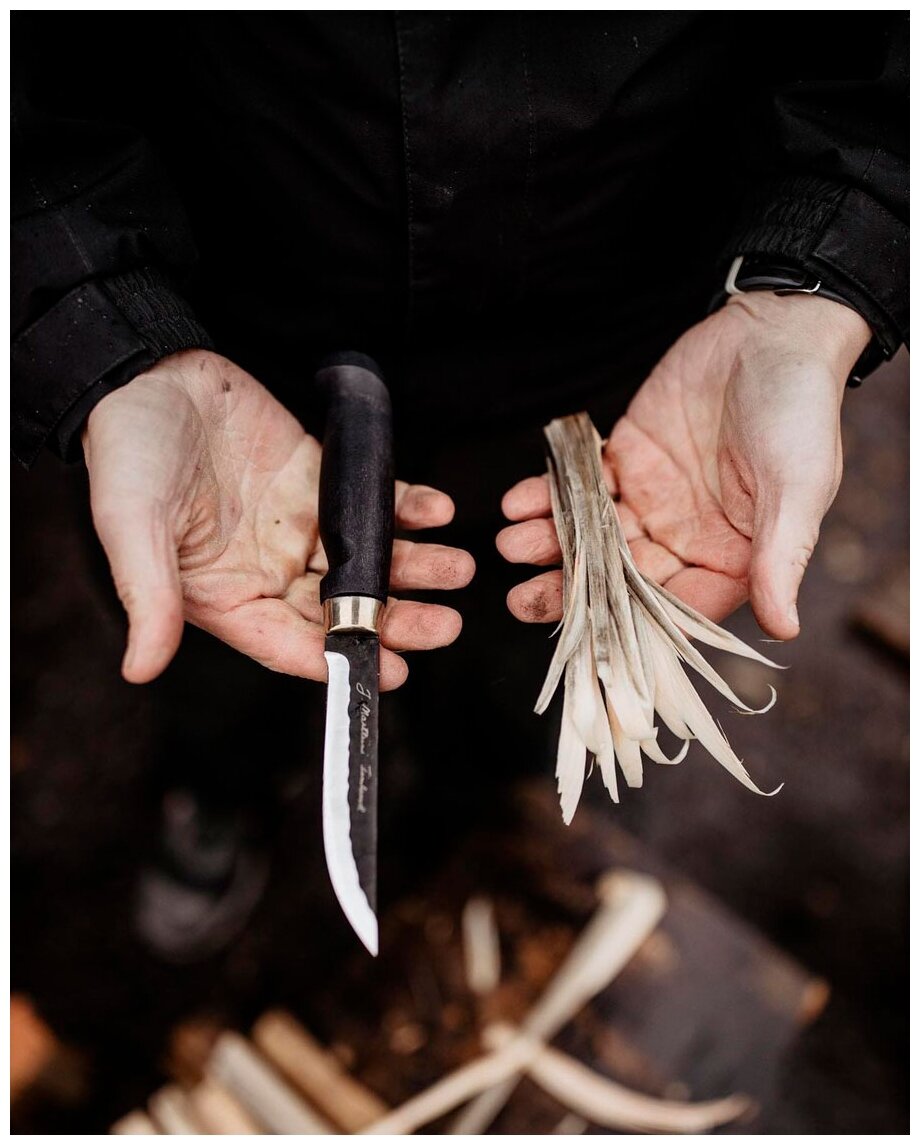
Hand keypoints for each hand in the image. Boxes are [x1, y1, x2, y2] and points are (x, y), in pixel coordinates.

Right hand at [83, 350, 474, 685]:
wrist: (145, 373)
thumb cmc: (126, 454)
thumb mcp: (130, 527)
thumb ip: (149, 598)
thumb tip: (140, 670)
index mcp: (226, 594)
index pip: (289, 641)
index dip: (339, 660)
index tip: (392, 673)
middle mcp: (268, 568)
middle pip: (343, 609)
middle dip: (398, 619)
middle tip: (445, 624)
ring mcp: (297, 523)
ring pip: (367, 559)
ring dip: (415, 565)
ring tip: (458, 568)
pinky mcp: (317, 478)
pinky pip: (370, 501)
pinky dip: (406, 506)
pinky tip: (436, 509)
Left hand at [498, 293, 870, 638]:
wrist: (773, 331)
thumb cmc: (801, 410)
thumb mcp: (799, 487)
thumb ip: (782, 557)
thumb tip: (784, 630)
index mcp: (731, 558)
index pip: (677, 609)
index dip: (632, 627)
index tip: (587, 638)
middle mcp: (687, 537)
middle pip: (621, 579)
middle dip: (570, 589)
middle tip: (521, 600)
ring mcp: (653, 498)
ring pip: (593, 534)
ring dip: (550, 541)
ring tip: (510, 544)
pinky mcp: (626, 457)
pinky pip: (582, 484)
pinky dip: (549, 493)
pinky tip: (518, 500)